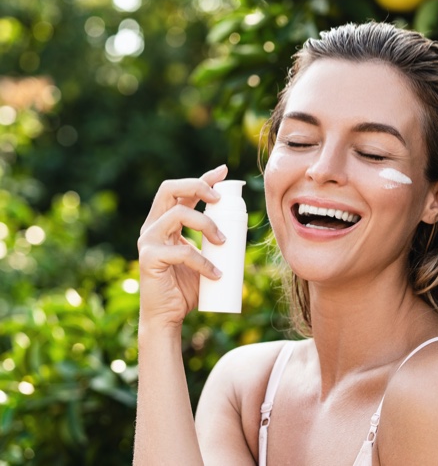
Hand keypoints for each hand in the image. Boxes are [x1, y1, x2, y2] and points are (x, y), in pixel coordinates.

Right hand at [137, 164, 228, 328]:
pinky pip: (182, 251)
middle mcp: (152, 226)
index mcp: (164, 222)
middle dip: (197, 186)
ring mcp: (148, 241)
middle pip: (169, 189)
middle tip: (220, 200)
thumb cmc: (187, 287)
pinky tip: (216, 273)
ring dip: (207, 224)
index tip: (224, 172)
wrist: (169, 317)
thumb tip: (238, 224)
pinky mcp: (149, 259)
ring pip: (178, 214)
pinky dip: (204, 261)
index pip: (181, 190)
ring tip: (224, 242)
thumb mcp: (204, 256)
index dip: (202, 178)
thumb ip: (212, 240)